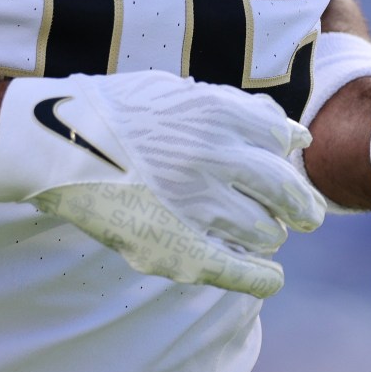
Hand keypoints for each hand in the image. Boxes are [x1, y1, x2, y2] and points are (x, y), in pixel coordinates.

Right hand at [0, 72, 326, 297]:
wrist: (62, 142)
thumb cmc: (123, 113)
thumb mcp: (184, 93)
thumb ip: (239, 110)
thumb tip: (294, 133)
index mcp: (219, 113)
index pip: (282, 140)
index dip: (287, 155)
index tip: (287, 167)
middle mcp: (216, 156)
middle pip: (286, 189)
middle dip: (302, 205)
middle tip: (308, 215)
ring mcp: (197, 203)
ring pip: (266, 231)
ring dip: (270, 234)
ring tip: (263, 234)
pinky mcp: (178, 247)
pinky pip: (237, 271)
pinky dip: (261, 278)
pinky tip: (271, 278)